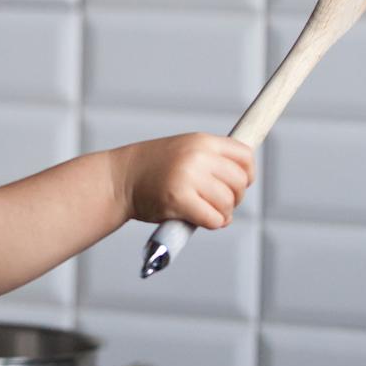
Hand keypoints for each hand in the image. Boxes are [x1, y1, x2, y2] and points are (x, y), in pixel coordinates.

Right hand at [112, 133, 254, 229]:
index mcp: (201, 141)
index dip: (247, 174)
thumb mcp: (183, 150)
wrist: (119, 179)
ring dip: (222, 213)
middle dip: (234, 197)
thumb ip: (210, 159)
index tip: (238, 184)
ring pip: (227, 203)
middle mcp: (197, 156)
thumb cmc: (151, 169)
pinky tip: (199, 219)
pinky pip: (214, 219)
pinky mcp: (180, 200)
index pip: (245, 156)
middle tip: (218, 202)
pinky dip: (212, 224)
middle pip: (239, 182)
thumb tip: (243, 177)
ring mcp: (188, 177)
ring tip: (206, 212)